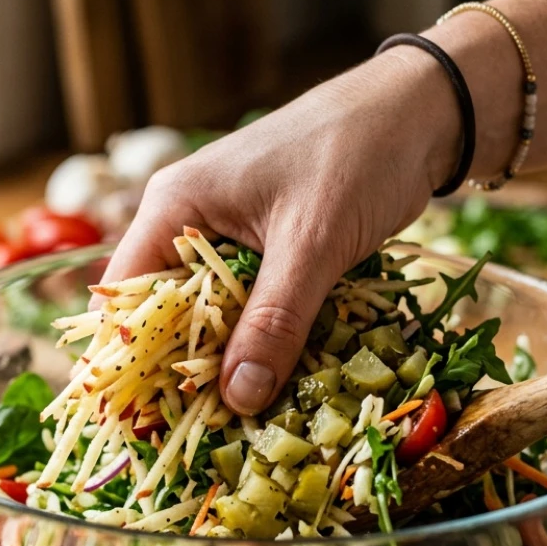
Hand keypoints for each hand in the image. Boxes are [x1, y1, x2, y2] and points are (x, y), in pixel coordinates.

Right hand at [97, 49, 461, 414]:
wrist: (421, 112)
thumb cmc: (356, 155)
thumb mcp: (312, 244)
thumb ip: (274, 321)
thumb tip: (237, 398)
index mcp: (175, 206)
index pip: (125, 296)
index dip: (129, 360)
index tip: (141, 420)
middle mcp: (189, 221)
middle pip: (164, 313)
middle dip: (180, 371)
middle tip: (197, 433)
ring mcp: (228, 235)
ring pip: (210, 314)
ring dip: (225, 360)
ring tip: (234, 421)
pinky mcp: (267, 248)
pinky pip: (248, 306)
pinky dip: (259, 340)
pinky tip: (274, 379)